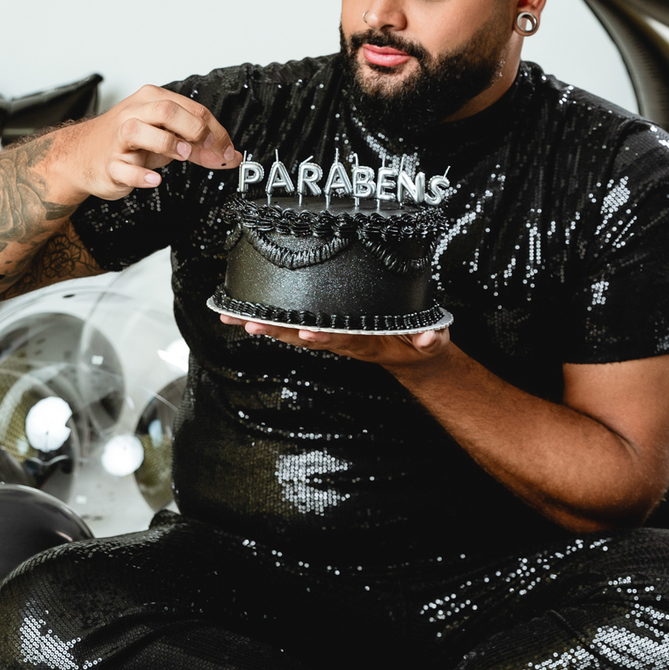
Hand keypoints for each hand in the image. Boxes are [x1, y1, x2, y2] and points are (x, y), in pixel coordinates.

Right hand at [46, 85, 241, 202]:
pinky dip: (142, 175)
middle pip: (167, 111)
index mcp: (152, 100)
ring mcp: (119, 139)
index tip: (228, 149)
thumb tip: (229, 155)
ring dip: (167, 143)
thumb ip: (198, 146)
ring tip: (183, 155)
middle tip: (209, 149)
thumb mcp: (166, 137)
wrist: (82, 155)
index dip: (216, 130)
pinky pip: (124, 168)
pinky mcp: (109, 164)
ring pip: (139, 130)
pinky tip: (156, 179)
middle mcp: (134, 114)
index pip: (192, 109)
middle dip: (194, 129)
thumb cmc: (128, 143)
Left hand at [217, 312, 450, 370]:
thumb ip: (429, 340)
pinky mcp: (328, 328)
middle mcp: (343, 340)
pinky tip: (249, 315)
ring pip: (294, 331)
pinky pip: (296, 325)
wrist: (413, 354)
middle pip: (305, 335)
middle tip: (250, 323)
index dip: (324, 335)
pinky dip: (272, 321)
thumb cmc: (418, 343)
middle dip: (278, 330)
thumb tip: (427, 338)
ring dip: (266, 326)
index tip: (306, 331)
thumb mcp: (431, 342)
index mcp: (366, 341)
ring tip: (237, 318)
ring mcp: (333, 335)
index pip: (342, 337)